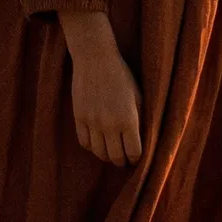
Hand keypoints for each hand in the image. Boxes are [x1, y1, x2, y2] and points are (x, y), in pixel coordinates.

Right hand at [58, 10, 143, 166]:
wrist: (95, 59)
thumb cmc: (122, 76)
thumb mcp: (138, 97)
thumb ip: (140, 120)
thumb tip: (142, 142)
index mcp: (128, 119)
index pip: (134, 152)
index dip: (137, 159)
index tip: (137, 158)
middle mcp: (109, 124)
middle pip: (115, 157)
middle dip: (122, 162)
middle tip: (125, 160)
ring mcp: (92, 122)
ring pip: (99, 153)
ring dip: (107, 156)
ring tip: (112, 153)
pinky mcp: (79, 117)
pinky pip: (84, 143)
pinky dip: (92, 147)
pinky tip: (98, 143)